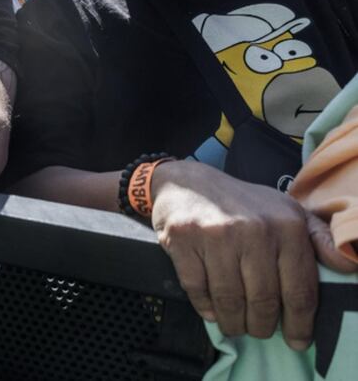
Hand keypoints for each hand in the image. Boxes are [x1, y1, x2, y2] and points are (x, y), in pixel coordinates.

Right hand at [150, 160, 354, 348]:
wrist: (187, 183)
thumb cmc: (242, 204)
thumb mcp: (286, 211)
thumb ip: (320, 238)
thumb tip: (349, 265)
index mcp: (286, 225)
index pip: (299, 290)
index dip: (299, 323)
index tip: (297, 340)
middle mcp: (253, 229)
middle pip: (263, 300)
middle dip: (262, 325)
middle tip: (259, 330)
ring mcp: (216, 234)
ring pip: (229, 300)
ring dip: (233, 322)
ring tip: (235, 325)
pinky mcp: (182, 239)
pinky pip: (197, 289)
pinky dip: (205, 307)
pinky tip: (211, 309)